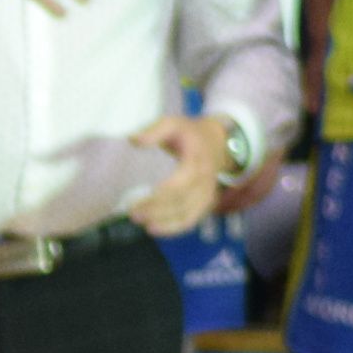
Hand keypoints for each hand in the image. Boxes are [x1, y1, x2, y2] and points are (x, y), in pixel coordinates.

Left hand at [124, 114, 220, 238]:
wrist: (218, 141)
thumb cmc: (190, 133)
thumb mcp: (173, 124)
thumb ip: (154, 130)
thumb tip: (133, 140)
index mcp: (196, 162)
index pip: (178, 185)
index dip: (158, 198)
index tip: (135, 205)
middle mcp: (204, 181)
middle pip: (182, 203)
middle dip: (157, 212)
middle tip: (133, 216)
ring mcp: (207, 193)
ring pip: (189, 215)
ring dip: (166, 224)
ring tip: (144, 226)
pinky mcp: (206, 201)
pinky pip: (193, 218)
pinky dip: (176, 228)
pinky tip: (156, 229)